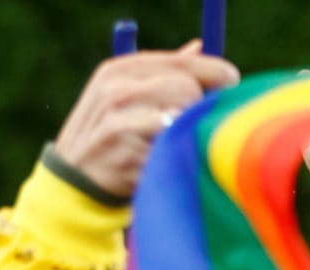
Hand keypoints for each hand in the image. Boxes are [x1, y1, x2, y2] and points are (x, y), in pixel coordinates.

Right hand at [51, 41, 239, 199]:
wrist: (75, 182)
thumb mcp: (128, 95)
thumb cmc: (113, 134)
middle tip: (189, 123)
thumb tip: (198, 47)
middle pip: (185, 88)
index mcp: (118, 70)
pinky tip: (158, 163)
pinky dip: (173, 159)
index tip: (233, 80)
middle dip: (197, 106)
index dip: (212, 69)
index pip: (177, 61)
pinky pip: (170, 152)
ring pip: (180, 120)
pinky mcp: (125, 154)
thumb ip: (163, 72)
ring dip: (184, 135)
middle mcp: (115, 91)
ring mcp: (118, 122)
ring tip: (169, 144)